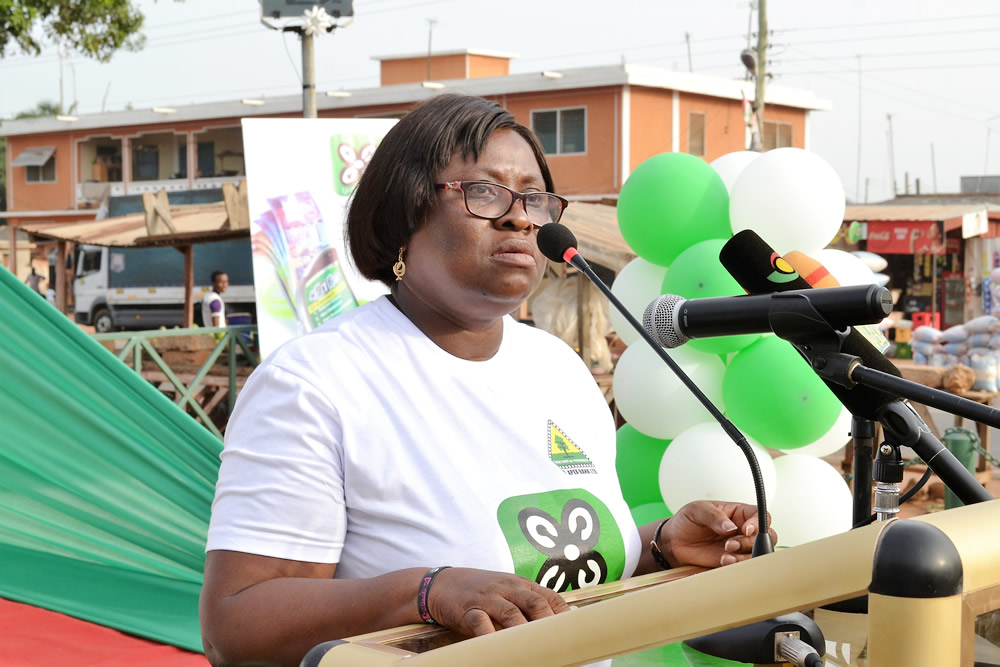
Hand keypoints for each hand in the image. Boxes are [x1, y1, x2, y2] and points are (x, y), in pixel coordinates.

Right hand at [427, 567, 570, 635]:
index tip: (575, 631)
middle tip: (559, 641)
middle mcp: (506, 589)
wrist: (441, 584)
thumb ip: (527, 602)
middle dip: (548, 622)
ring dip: (524, 631)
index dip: (563, 613)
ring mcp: (487, 598)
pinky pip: (481, 623)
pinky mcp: (468, 610)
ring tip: (535, 648)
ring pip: (511, 613)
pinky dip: (490, 635)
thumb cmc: (479, 590)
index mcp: (519, 584)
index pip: (549, 596)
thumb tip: (554, 625)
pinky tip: (497, 646)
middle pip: (535, 603)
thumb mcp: (505, 589)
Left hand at [659, 501, 776, 567]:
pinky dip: (737, 566)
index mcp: (738, 513)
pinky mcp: (733, 562)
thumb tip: (731, 526)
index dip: (759, 523)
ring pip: (758, 553)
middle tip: (730, 544)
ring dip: (745, 556)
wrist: (673, 542)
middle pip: (766, 537)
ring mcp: (739, 547)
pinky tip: (723, 561)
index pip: (760, 515)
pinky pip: (745, 566)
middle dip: (752, 542)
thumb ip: (714, 517)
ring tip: (725, 554)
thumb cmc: (686, 521)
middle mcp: (743, 530)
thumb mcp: (697, 510)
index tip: (746, 529)